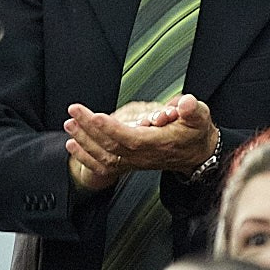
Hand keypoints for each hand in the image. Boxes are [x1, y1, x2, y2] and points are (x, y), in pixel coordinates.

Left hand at [62, 94, 216, 180]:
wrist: (197, 154)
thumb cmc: (196, 131)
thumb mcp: (200, 116)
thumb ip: (192, 109)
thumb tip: (185, 104)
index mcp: (159, 143)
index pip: (130, 138)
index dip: (112, 129)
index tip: (95, 116)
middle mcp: (144, 156)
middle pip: (111, 145)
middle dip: (89, 129)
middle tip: (73, 112)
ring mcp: (135, 162)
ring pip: (104, 156)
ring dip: (84, 141)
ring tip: (69, 124)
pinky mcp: (130, 164)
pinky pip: (104, 165)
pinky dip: (85, 157)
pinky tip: (72, 146)